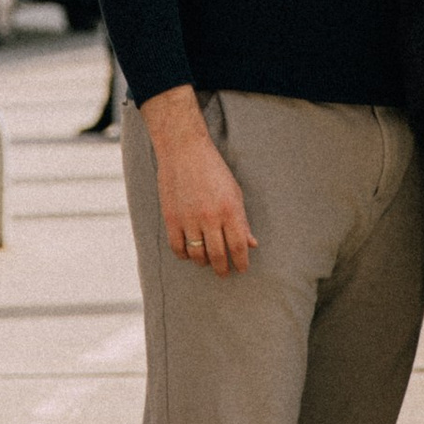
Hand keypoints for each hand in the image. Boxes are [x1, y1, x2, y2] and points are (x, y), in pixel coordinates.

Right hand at [142, 87, 256, 275]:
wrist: (184, 150)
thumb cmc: (213, 170)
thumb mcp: (234, 192)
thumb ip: (242, 221)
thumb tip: (252, 244)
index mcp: (230, 210)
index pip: (239, 246)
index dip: (242, 262)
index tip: (242, 268)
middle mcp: (210, 217)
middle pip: (218, 255)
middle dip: (223, 269)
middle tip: (224, 273)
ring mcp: (189, 219)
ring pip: (197, 255)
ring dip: (204, 263)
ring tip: (207, 261)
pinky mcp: (171, 218)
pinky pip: (178, 247)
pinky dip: (184, 255)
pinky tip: (190, 253)